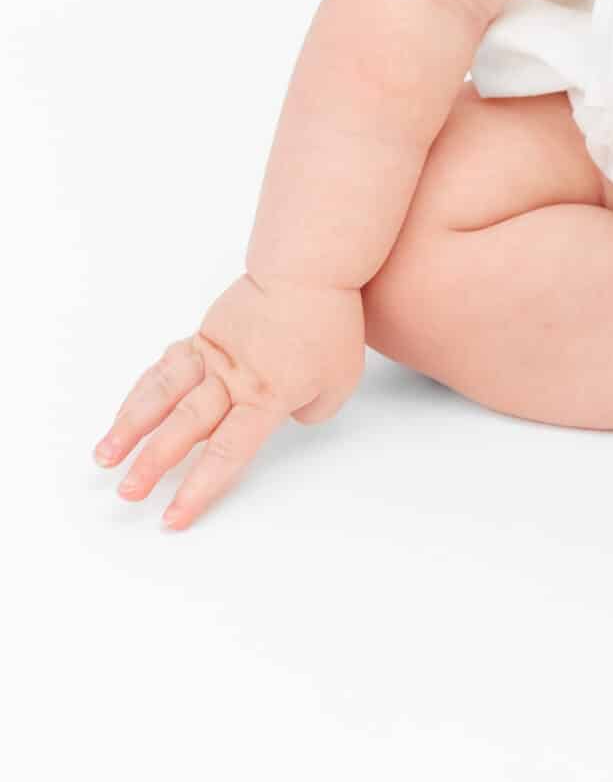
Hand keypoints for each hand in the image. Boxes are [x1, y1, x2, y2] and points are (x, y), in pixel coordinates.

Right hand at [91, 273, 366, 530]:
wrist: (309, 265)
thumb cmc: (330, 322)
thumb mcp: (338, 381)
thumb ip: (308, 411)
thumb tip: (278, 417)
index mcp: (266, 394)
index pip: (227, 450)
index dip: (200, 487)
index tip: (173, 516)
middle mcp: (232, 378)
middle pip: (185, 427)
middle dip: (154, 464)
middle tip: (127, 494)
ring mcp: (212, 354)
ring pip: (163, 394)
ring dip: (130, 426)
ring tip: (104, 456)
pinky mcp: (204, 335)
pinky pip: (167, 366)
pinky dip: (144, 390)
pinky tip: (126, 411)